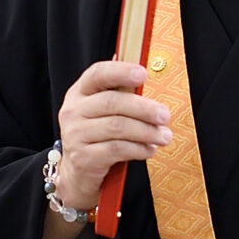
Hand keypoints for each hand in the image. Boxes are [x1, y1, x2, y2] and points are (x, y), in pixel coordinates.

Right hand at [53, 60, 172, 212]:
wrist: (78, 172)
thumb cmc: (97, 136)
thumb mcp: (103, 111)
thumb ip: (119, 91)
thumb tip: (141, 65)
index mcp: (79, 92)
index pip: (97, 74)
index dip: (120, 71)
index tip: (143, 74)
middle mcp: (73, 111)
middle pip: (111, 102)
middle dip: (143, 108)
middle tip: (165, 115)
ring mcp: (75, 135)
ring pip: (117, 127)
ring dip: (146, 131)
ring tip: (164, 136)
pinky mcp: (83, 157)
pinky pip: (116, 149)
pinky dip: (138, 149)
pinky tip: (149, 149)